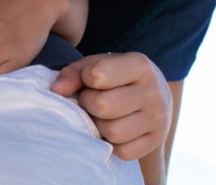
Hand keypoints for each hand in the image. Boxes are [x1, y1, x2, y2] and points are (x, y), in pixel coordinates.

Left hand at [50, 52, 171, 160]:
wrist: (153, 96)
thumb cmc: (115, 78)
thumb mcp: (96, 65)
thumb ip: (73, 73)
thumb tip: (56, 91)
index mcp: (140, 65)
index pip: (97, 76)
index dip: (85, 79)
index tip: (92, 81)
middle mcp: (154, 92)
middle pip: (103, 106)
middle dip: (89, 104)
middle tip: (93, 101)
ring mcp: (159, 119)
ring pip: (112, 132)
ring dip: (100, 126)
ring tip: (103, 116)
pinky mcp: (156, 142)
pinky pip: (123, 152)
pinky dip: (112, 144)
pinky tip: (115, 130)